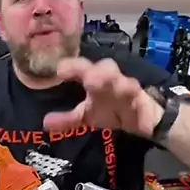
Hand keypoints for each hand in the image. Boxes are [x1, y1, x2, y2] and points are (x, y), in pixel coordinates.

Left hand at [43, 57, 163, 137]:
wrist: (144, 119)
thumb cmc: (112, 110)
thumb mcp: (87, 116)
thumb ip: (67, 119)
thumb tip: (45, 122)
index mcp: (96, 79)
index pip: (83, 69)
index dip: (73, 67)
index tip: (59, 70)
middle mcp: (112, 80)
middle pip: (107, 69)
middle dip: (97, 72)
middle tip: (87, 77)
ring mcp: (129, 90)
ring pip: (124, 82)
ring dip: (115, 83)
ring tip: (101, 84)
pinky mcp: (143, 102)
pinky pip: (140, 101)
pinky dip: (135, 101)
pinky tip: (132, 100)